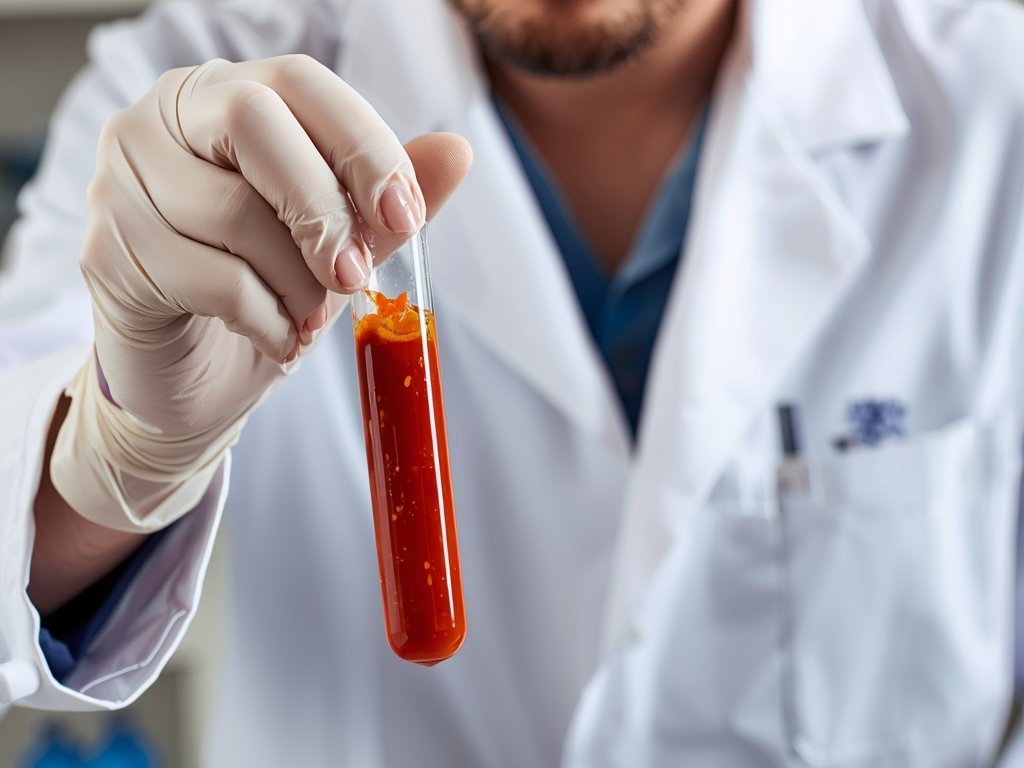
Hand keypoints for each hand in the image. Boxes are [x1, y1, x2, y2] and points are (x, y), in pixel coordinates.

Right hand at [50, 55, 471, 530]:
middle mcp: (162, 121)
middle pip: (255, 121)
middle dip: (325, 210)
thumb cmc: (264, 292)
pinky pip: (210, 279)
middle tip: (356, 278)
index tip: (406, 217)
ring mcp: (122, 182)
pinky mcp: (106, 253)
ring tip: (311, 321)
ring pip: (236, 212)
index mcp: (223, 97)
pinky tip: (280, 340)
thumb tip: (457, 151)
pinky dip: (269, 322)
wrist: (195, 378)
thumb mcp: (339, 245)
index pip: (299, 82)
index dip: (363, 146)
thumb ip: (383, 201)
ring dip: (299, 283)